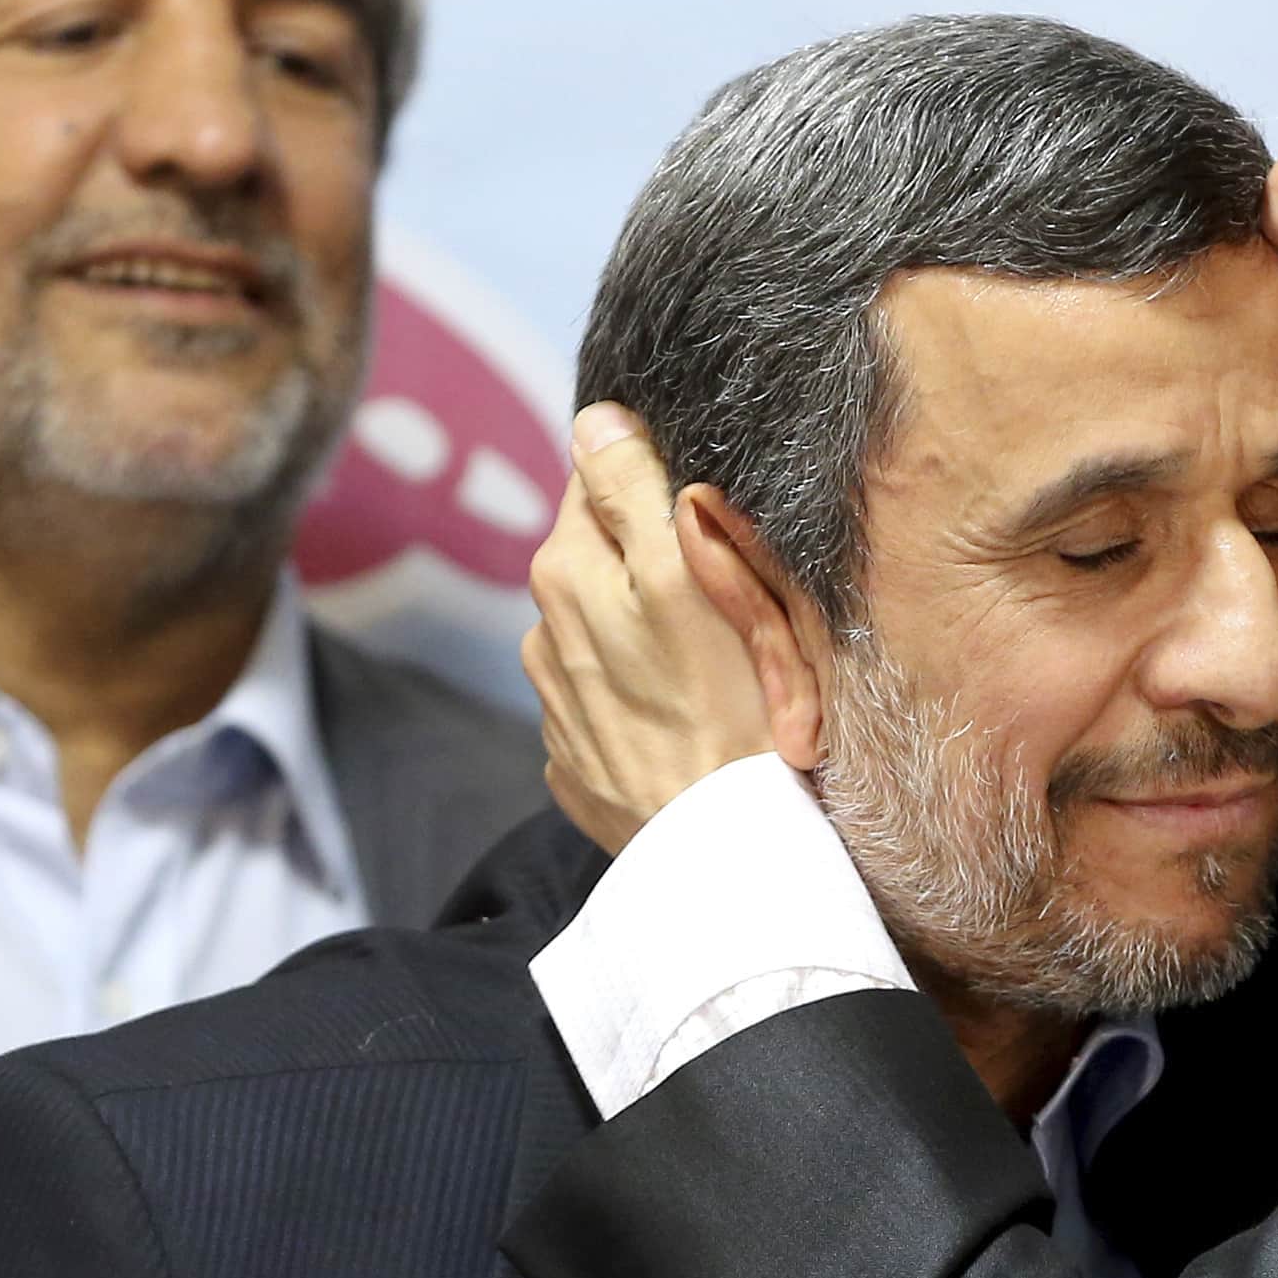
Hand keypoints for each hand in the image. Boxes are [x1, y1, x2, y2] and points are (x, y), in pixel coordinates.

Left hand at [520, 406, 778, 852]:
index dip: (655, 492)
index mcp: (568, 569)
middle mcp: (543, 629)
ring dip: (640, 635)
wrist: (723, 856)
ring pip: (601, 633)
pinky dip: (636, 701)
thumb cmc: (734, 712)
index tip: (705, 529)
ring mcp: (554, 703)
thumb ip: (635, 491)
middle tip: (721, 609)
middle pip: (597, 559)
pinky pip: (605, 703)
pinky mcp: (571, 762)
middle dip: (649, 566)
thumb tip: (595, 420)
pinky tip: (682, 726)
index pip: (599, 480)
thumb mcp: (697, 579)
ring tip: (706, 676)